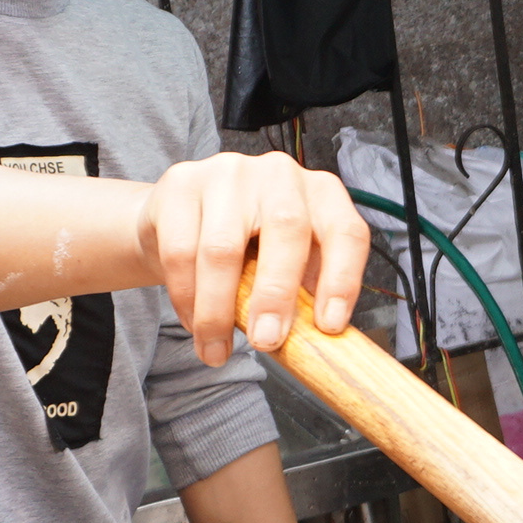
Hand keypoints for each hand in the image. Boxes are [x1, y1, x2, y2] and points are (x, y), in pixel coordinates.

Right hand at [135, 151, 372, 364]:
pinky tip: (193, 323)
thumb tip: (313, 343)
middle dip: (276, 295)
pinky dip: (186, 297)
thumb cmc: (244, 247)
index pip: (345, 232)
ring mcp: (229, 172)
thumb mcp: (286, 263)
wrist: (176, 217)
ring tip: (215, 350)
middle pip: (286, 228)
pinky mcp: (181, 182)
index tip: (329, 326)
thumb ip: (303, 291)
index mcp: (321, 193)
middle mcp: (280, 174)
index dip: (342, 279)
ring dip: (218, 311)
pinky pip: (182, 250)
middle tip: (266, 341)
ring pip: (223, 248)